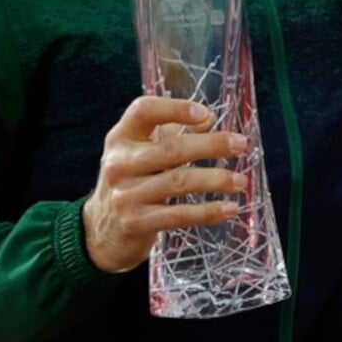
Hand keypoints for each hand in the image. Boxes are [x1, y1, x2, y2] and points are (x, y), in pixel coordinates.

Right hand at [81, 96, 250, 273]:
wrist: (100, 232)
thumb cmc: (132, 182)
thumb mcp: (144, 152)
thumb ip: (173, 133)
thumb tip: (209, 119)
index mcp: (121, 137)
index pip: (143, 111)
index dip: (174, 109)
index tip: (205, 114)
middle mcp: (119, 163)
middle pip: (171, 148)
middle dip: (211, 145)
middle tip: (241, 145)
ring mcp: (125, 194)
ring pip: (179, 181)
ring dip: (216, 180)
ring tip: (240, 181)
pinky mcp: (135, 222)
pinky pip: (178, 215)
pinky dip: (208, 211)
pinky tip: (229, 209)